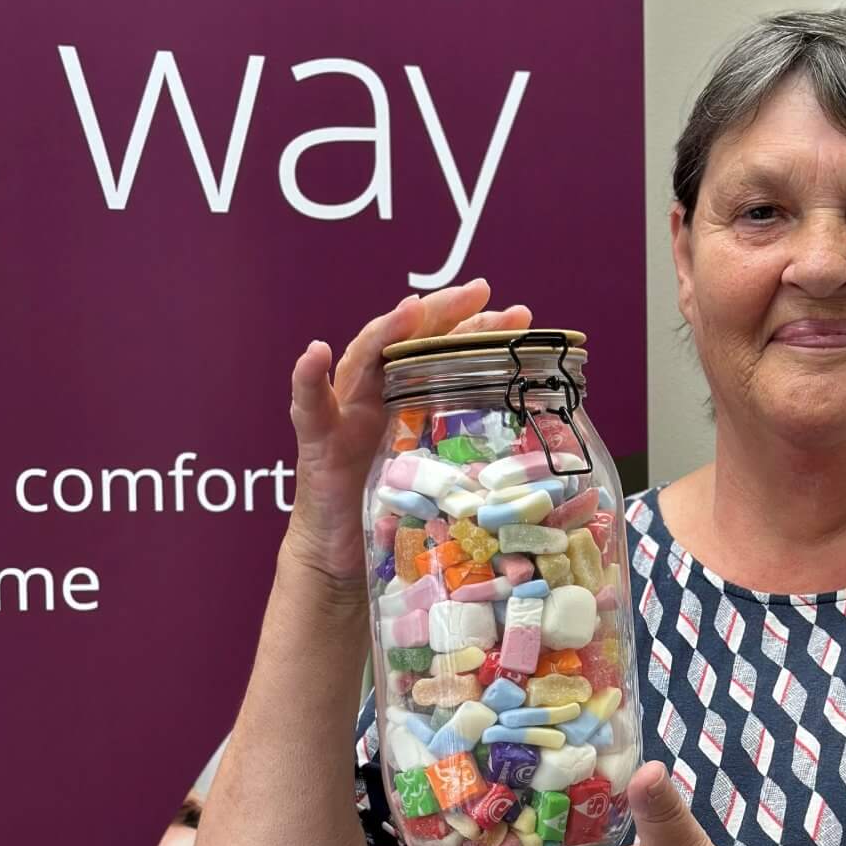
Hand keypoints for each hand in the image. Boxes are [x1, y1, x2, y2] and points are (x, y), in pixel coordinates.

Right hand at [284, 277, 533, 583]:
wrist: (340, 554)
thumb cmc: (394, 513)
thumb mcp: (444, 476)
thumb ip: (474, 452)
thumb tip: (539, 445)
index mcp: (408, 398)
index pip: (445, 351)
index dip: (478, 329)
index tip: (517, 314)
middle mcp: (376, 394)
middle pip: (409, 341)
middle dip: (444, 312)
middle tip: (482, 291)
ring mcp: (344, 412)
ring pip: (363, 357)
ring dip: (386, 331)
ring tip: (410, 310)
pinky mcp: (317, 442)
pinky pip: (308, 406)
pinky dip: (307, 378)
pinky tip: (315, 353)